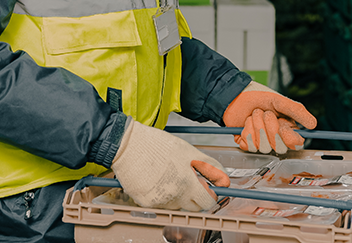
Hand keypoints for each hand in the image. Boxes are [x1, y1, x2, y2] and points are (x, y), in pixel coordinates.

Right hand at [111, 119, 230, 210]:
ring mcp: (159, 201)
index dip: (210, 194)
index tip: (207, 188)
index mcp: (186, 182)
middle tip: (187, 179)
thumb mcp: (188, 150)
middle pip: (193, 206)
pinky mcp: (145, 203)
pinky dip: (161, 195)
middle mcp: (173, 196)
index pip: (208, 202)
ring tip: (167, 176)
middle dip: (195, 195)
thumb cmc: (156, 144)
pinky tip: (155, 179)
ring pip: (176, 205)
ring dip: (177, 195)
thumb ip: (210, 166)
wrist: (127, 145)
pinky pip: (160, 205)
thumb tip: (225, 180)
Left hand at [222, 81, 316, 153]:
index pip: (295, 143)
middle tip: (265, 113)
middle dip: (270, 127)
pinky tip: (245, 123)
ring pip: (263, 146)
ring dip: (257, 126)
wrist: (235, 95)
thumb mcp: (279, 101)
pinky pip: (250, 146)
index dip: (289, 137)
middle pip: (279, 146)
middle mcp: (275, 138)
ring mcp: (261, 142)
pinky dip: (246, 131)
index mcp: (287, 128)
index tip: (283, 127)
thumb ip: (296, 111)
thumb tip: (313, 124)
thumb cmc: (257, 96)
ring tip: (254, 115)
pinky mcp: (247, 144)